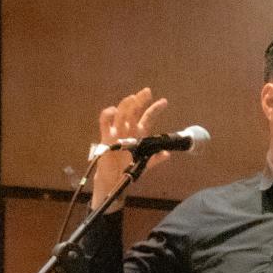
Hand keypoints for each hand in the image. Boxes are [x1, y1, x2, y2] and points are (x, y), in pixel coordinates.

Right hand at [93, 87, 168, 206]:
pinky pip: (105, 122)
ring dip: (126, 105)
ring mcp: (116, 131)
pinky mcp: (106, 137)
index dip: (155, 109)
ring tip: (133, 98)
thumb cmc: (127, 170)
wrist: (114, 180)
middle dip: (140, 100)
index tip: (164, 102)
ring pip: (121, 113)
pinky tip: (114, 111)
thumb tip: (167, 154)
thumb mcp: (144, 164)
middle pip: (134, 110)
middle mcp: (128, 129)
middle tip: (147, 92)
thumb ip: (155, 158)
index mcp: (138, 133)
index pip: (147, 117)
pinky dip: (108, 115)